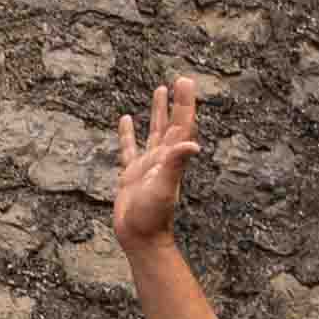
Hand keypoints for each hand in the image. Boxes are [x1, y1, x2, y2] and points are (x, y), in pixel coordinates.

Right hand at [107, 75, 201, 263]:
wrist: (140, 237)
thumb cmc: (153, 216)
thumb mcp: (165, 187)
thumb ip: (176, 164)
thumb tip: (193, 146)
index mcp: (171, 158)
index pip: (181, 124)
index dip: (184, 102)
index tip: (185, 81)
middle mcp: (162, 158)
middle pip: (171, 123)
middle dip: (176, 102)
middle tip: (180, 80)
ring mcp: (147, 165)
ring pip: (154, 131)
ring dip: (158, 112)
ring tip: (160, 90)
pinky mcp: (131, 174)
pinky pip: (129, 148)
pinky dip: (127, 134)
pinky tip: (125, 120)